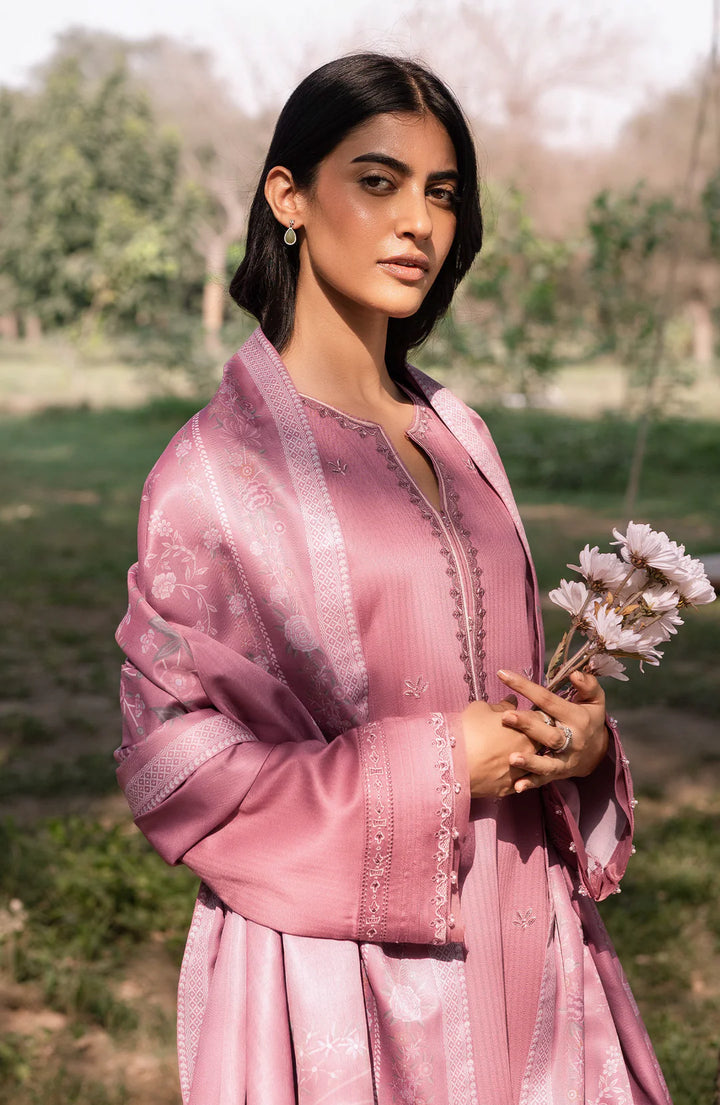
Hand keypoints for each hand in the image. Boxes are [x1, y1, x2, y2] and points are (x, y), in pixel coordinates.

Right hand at [460, 694, 539, 798]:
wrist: (452, 761)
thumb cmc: (466, 729)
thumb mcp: (481, 709)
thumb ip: (502, 705)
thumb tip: (512, 701)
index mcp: (526, 725)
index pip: (540, 717)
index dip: (534, 716)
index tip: (527, 717)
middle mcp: (529, 749)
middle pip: (542, 742)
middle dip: (536, 737)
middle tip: (520, 735)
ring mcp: (522, 770)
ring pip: (534, 765)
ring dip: (528, 759)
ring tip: (511, 754)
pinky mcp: (509, 787)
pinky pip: (519, 782)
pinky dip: (515, 776)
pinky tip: (504, 771)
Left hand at [496, 668, 608, 793]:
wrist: (599, 750)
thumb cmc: (589, 718)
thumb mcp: (594, 700)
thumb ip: (588, 685)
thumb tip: (575, 673)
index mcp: (576, 717)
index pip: (548, 700)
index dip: (526, 687)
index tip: (503, 675)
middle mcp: (572, 740)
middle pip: (550, 735)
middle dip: (527, 725)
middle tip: (506, 716)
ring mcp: (565, 759)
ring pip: (548, 762)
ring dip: (530, 762)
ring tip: (511, 759)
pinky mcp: (559, 774)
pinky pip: (545, 780)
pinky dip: (531, 783)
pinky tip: (516, 786)